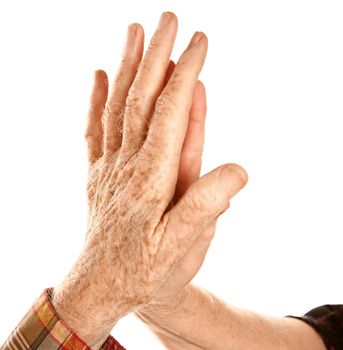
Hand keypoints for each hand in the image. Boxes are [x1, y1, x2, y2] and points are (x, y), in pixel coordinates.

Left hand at [52, 11, 247, 347]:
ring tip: (136, 33)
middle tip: (168, 20)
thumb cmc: (146, 269)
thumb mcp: (182, 246)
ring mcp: (109, 165)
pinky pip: (94, 129)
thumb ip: (206, 205)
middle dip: (156, 56)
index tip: (198, 43)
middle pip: (141, 98)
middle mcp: (127, 163)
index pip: (170, 113)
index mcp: (152, 176)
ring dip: (128, 67)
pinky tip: (100, 75)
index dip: (185, 75)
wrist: (102, 285)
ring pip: (117, 106)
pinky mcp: (99, 172)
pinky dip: (96, 99)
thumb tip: (237, 170)